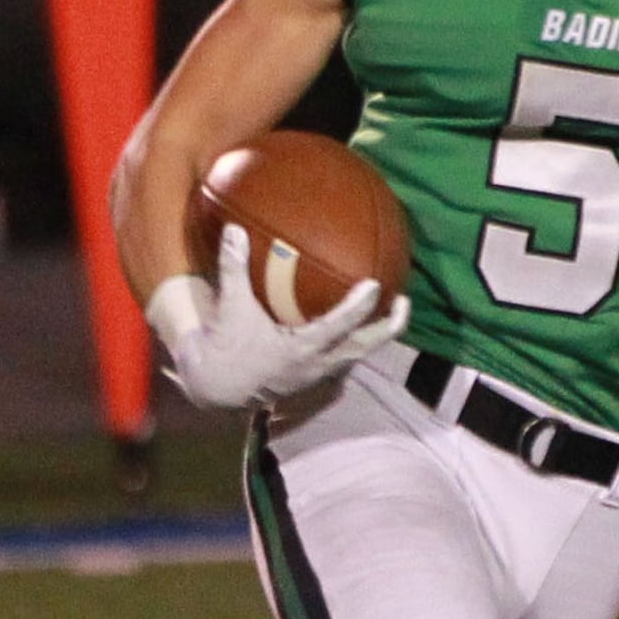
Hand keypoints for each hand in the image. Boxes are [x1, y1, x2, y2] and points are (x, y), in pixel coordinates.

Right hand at [148, 223, 409, 409]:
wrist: (215, 390)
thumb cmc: (225, 347)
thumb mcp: (230, 307)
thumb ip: (234, 268)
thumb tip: (235, 229)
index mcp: (300, 350)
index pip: (337, 328)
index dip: (358, 308)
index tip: (376, 285)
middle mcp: (316, 365)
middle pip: (364, 347)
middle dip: (388, 327)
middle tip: (403, 300)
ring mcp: (319, 374)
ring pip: (359, 354)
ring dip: (377, 333)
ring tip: (392, 308)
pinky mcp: (315, 377)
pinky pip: (345, 357)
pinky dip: (357, 339)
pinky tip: (360, 323)